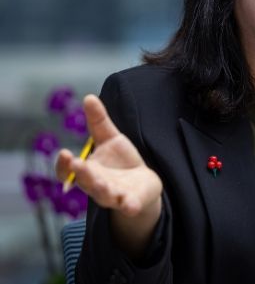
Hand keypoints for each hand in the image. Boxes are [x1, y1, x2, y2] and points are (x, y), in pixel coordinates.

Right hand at [55, 94, 162, 217]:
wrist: (143, 184)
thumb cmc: (121, 161)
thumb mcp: (111, 139)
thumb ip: (99, 122)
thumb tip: (88, 96)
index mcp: (87, 171)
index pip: (68, 172)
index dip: (63, 165)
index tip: (64, 152)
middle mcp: (96, 185)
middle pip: (86, 182)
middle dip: (82, 174)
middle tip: (77, 164)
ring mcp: (114, 195)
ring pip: (104, 195)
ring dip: (102, 190)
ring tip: (102, 185)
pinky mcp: (132, 202)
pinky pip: (128, 206)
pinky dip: (128, 206)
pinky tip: (130, 205)